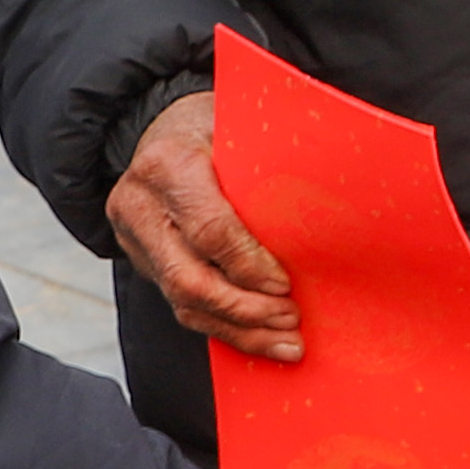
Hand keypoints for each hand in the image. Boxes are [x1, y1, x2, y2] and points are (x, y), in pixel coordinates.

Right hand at [107, 88, 298, 359]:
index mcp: (168, 164)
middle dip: (245, 309)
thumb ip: (268, 162)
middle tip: (290, 318)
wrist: (159, 129)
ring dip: (239, 329)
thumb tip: (334, 199)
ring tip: (285, 341)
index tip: (286, 284)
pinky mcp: (142, 261)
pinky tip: (259, 339)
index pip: (210, 230)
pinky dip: (224, 328)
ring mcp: (135, 237)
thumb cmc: (213, 127)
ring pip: (183, 302)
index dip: (250, 265)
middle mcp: (141, 204)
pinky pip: (181, 307)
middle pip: (189, 278)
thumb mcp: (238, 127)